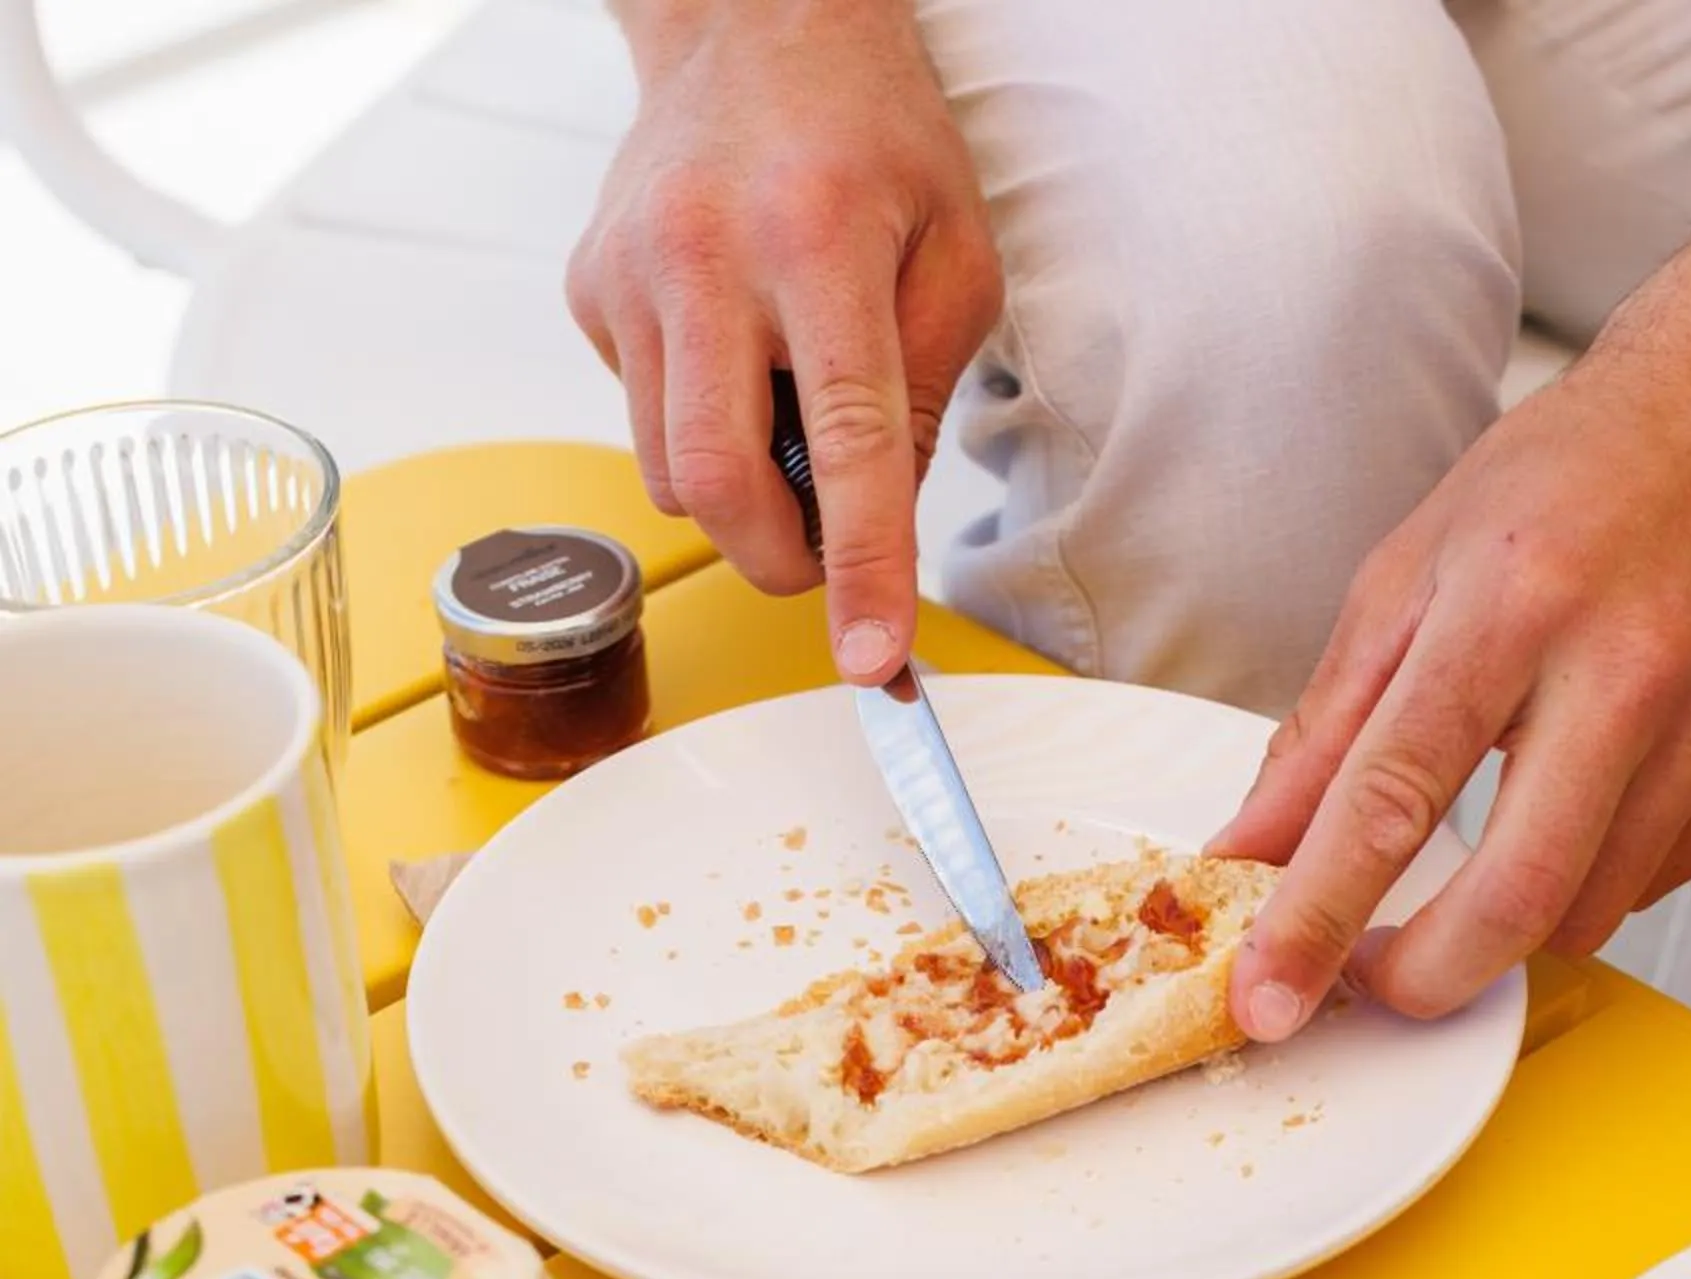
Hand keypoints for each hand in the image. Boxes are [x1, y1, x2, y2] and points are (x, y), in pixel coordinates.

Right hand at [568, 0, 1000, 680]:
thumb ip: (923, 397)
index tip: (868, 657)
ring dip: (738, 488)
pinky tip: (729, 347)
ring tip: (782, 409)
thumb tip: (879, 528)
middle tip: (825, 547)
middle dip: (778, 556)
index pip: (842, 442)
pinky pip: (639, 416)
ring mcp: (631, 271)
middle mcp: (707, 253)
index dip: (859, 566)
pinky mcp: (590, 288)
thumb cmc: (868, 136)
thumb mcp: (954, 255)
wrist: (752, 22)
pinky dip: (694, 420)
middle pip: (718, 483)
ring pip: (668, 470)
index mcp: (819, 239)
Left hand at [1213, 279, 1690, 1036]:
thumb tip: (1253, 852)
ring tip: (1489, 843)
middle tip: (1376, 977)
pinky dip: (1591, 880)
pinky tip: (1582, 802)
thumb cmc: (1573, 479)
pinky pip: (1652, 887)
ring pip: (1585, 913)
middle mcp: (1629, 667)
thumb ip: (1324, 730)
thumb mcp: (1409, 575)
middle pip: (1513, 899)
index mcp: (1516, 604)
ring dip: (1509, 923)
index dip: (1317, 920)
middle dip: (1423, 978)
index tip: (1269, 996)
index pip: (1391, 801)